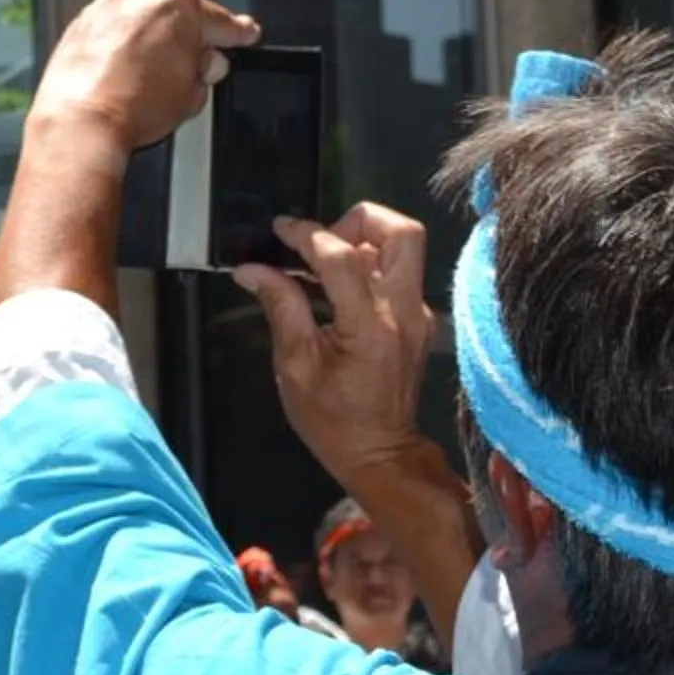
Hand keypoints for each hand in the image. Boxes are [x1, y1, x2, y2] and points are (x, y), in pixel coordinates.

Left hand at [27, 0, 261, 154]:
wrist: (81, 121)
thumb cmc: (132, 106)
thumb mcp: (193, 93)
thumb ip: (206, 68)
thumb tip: (206, 63)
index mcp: (181, 2)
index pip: (221, 20)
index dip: (238, 32)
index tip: (244, 34)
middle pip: (180, 8)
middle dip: (190, 31)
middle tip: (195, 62)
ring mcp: (107, 4)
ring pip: (144, 13)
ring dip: (154, 34)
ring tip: (153, 73)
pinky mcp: (81, 21)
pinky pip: (113, 26)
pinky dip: (123, 41)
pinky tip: (125, 70)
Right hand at [235, 203, 436, 483]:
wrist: (381, 454)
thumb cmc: (332, 420)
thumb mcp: (294, 366)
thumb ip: (280, 307)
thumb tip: (253, 269)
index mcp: (371, 327)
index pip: (343, 257)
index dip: (306, 235)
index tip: (279, 231)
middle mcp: (405, 312)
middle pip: (401, 232)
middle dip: (357, 220)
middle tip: (321, 241)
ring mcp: (420, 313)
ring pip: (405, 247)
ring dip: (364, 240)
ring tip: (325, 263)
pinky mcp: (420, 319)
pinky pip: (399, 272)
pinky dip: (368, 265)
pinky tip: (336, 288)